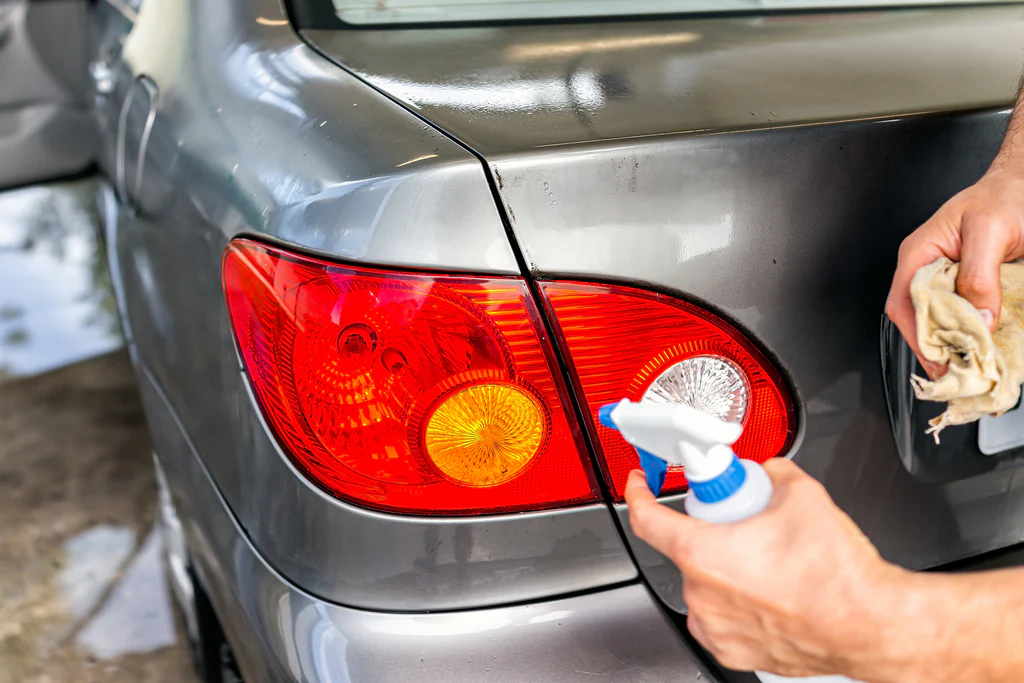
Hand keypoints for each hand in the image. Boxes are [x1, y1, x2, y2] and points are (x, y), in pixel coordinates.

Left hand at [625, 460, 907, 678]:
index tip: (639, 486)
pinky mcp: (734, 652)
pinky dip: (737, 604)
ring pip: (705, 585)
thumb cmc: (835, 576)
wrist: (869, 625)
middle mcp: (701, 595)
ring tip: (767, 565)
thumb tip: (771, 471)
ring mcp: (715, 627)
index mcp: (702, 553)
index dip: (639, 495)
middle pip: (688, 550)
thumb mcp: (802, 494)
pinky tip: (768, 593)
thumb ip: (774, 472)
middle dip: (712, 533)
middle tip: (745, 527)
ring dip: (726, 571)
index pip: (647, 519)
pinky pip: (721, 618)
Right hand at [886, 168, 1023, 374]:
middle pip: (919, 318)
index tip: (940, 360)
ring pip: (941, 320)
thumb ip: (979, 275)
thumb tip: (978, 317)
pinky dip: (973, 333)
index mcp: (919, 253)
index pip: (903, 303)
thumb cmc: (1005, 196)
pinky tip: (983, 345)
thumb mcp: (991, 231)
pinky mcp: (969, 285)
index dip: (918, 335)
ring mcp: (947, 278)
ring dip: (955, 343)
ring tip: (970, 364)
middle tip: (959, 371)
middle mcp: (927, 269)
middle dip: (936, 347)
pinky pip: (963, 314)